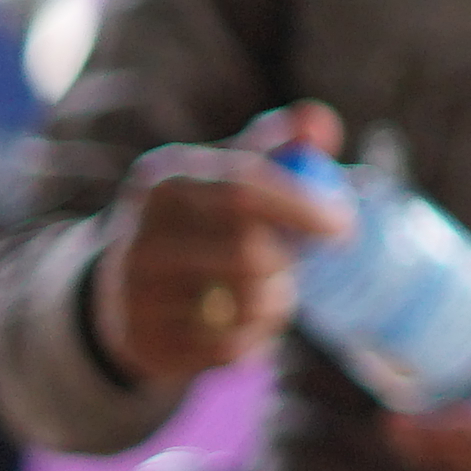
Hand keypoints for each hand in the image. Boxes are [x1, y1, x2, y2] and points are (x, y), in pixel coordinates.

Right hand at [90, 104, 349, 388]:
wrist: (126, 287)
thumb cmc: (201, 220)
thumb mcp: (227, 173)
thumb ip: (277, 146)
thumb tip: (320, 122)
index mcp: (164, 180)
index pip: (242, 188)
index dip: (301, 208)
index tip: (344, 228)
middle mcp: (139, 235)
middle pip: (249, 254)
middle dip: (288, 264)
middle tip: (296, 265)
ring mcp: (133, 293)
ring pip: (244, 305)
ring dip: (277, 302)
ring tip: (269, 291)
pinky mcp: (142, 342)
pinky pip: (229, 348)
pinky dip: (254, 338)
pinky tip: (240, 322)